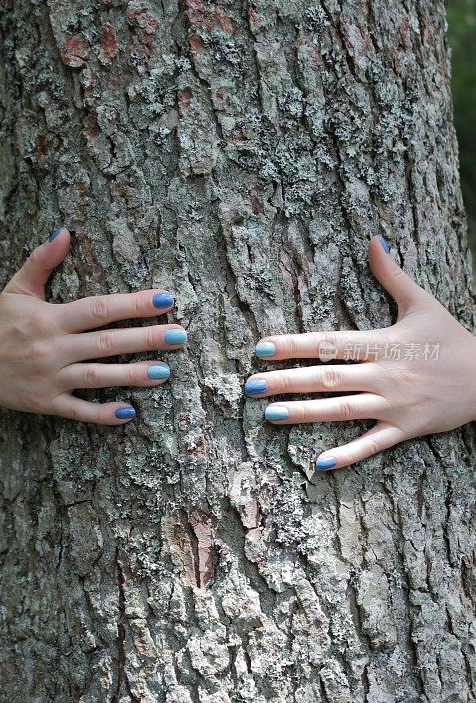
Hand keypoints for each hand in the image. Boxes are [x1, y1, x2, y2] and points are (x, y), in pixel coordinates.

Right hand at [0, 228, 186, 423]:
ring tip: (165, 371)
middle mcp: (53, 348)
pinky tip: (130, 412)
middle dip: (146, 339)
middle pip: (106, 342)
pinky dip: (103, 414)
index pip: (98, 308)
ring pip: (97, 378)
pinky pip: (79, 411)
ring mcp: (50, 378)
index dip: (133, 304)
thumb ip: (41, 260)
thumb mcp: (17, 289)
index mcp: (50, 318)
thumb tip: (64, 231)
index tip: (165, 299)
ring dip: (132, 375)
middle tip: (179, 336)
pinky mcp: (46, 403)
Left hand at [245, 235, 475, 470]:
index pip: (331, 342)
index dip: (295, 344)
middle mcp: (385, 374)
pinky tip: (320, 464)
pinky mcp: (407, 429)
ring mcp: (395, 404)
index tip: (262, 348)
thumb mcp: (423, 302)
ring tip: (270, 415)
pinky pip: (374, 444)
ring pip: (344, 410)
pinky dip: (349, 455)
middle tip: (251, 386)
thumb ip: (391, 274)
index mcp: (384, 342)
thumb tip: (373, 239)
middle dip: (288, 381)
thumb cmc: (452, 338)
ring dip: (306, 413)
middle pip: (329, 377)